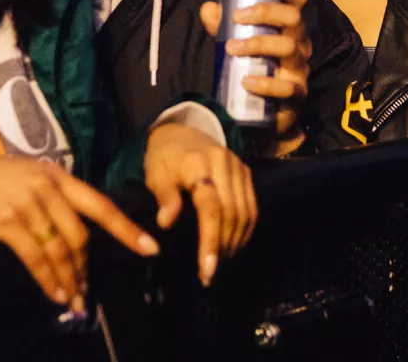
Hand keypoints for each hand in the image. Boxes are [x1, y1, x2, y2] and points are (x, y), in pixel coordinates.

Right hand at [0, 151, 158, 310]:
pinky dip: (47, 279)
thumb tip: (78, 235)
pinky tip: (54, 293)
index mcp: (60, 176)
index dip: (126, 229)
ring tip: (74, 300)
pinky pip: (34, 256)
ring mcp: (28, 203)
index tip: (150, 248)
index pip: (101, 205)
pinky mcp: (7, 220)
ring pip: (59, 249)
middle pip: (80, 236)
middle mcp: (49, 187)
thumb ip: (56, 197)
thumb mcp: (31, 177)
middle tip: (88, 293)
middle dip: (86, 268)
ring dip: (69, 279)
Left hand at [145, 123, 256, 286]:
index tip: (206, 269)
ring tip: (220, 264)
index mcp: (197, 163)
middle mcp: (223, 164)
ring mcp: (239, 167)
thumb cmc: (164, 159)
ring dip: (235, 243)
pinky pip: (252, 207)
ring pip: (246, 212)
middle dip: (223, 248)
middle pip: (232, 213)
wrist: (182, 132)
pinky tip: (233, 246)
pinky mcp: (247, 172)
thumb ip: (164, 196)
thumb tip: (166, 223)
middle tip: (210, 274)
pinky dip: (245, 231)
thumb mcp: (155, 173)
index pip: (210, 207)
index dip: (210, 240)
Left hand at [200, 0, 312, 156]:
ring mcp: (299, 71)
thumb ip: (222, 27)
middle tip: (237, 16)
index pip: (298, 1)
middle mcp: (300, 46)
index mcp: (289, 29)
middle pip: (295, 19)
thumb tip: (209, 8)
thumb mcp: (236, 44)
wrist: (263, 117)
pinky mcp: (295, 97)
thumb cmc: (254, 70)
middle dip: (266, 12)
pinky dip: (266, 83)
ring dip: (259, 43)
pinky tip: (247, 81)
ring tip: (232, 47)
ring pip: (289, 47)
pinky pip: (287, 87)